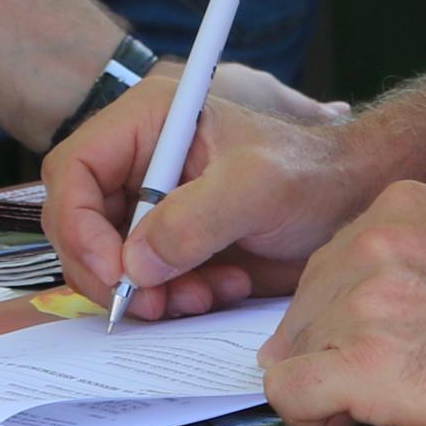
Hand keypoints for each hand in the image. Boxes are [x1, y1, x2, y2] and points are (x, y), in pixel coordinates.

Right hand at [47, 61, 368, 323]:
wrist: (350, 201)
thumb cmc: (310, 173)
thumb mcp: (255, 188)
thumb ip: (193, 220)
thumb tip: (134, 264)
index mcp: (148, 123)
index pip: (74, 170)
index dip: (78, 224)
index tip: (114, 272)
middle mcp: (139, 161)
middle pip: (79, 223)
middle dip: (111, 271)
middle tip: (153, 303)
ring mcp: (152, 203)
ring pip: (109, 260)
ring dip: (148, 292)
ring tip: (203, 295)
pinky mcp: (170, 241)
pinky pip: (144, 281)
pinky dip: (172, 297)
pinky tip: (220, 289)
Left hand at [257, 180, 425, 425]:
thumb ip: (406, 262)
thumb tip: (343, 307)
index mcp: (399, 206)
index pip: (329, 264)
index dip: (345, 315)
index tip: (382, 344)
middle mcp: (373, 240)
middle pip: (306, 308)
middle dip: (330, 350)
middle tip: (386, 382)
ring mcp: (365, 299)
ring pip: (294, 352)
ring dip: (328, 384)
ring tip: (387, 401)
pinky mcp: (364, 362)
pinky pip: (288, 393)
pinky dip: (310, 416)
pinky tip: (348, 421)